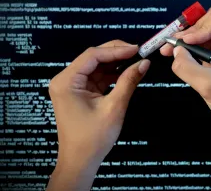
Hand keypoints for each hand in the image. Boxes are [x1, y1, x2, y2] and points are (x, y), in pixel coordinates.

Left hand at [48, 40, 149, 176]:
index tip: (137, 48)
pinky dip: (111, 75)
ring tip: (135, 59)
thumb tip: (144, 63)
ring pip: (96, 67)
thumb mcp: (114, 107)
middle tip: (138, 52)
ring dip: (115, 63)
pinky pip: (97, 78)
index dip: (116, 50)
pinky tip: (126, 71)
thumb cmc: (94, 137)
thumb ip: (128, 81)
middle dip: (116, 54)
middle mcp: (65, 79)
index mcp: (67, 81)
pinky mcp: (79, 93)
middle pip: (93, 58)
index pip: (92, 56)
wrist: (81, 162)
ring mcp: (71, 86)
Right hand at [160, 7, 210, 125]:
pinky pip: (200, 46)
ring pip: (201, 34)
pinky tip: (175, 55)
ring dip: (184, 40)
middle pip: (207, 23)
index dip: (199, 27)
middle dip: (188, 33)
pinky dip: (187, 49)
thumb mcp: (210, 86)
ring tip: (167, 50)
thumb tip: (175, 50)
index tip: (185, 42)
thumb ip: (188, 67)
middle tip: (170, 44)